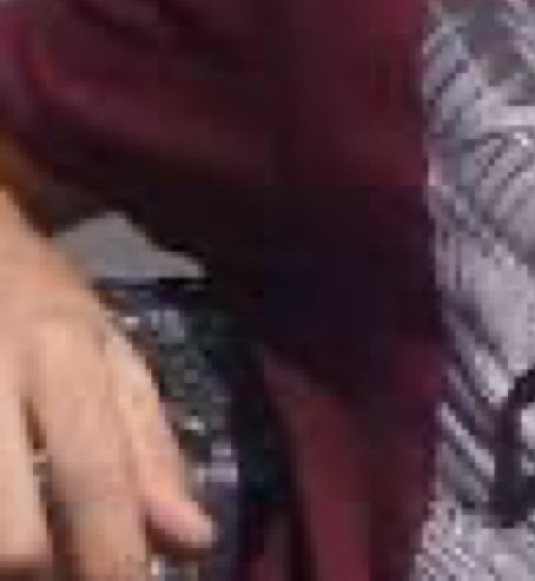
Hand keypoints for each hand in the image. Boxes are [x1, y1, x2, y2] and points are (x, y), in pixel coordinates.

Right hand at [0, 200, 213, 579]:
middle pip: (13, 538)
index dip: (112, 556)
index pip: (94, 475)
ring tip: (37, 559)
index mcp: (62, 359)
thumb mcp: (110, 353)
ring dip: (10, 562)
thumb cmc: (39, 306)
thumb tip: (191, 540)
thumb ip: (149, 447)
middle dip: (45, 578)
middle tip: (74, 576)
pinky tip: (9, 540)